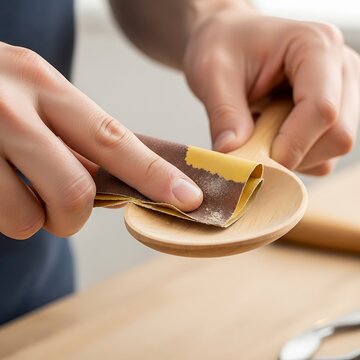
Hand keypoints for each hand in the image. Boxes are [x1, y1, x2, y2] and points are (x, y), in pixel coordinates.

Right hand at [0, 43, 201, 239]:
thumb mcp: (37, 99)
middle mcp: (12, 108)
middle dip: (77, 215)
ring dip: (35, 219)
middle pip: (76, 189)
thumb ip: (75, 139)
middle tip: (67, 211)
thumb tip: (114, 181)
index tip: (188, 197)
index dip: (155, 174)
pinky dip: (7, 215)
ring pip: (29, 217)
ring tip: (22, 195)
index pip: (114, 138)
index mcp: (45, 85)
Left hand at [184, 5, 359, 174]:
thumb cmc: (225, 47)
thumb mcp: (212, 73)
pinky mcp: (333, 114)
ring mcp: (341, 93)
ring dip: (294, 157)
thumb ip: (224, 113)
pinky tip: (272, 137)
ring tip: (260, 133)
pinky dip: (296, 157)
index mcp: (315, 46)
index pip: (321, 108)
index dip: (292, 144)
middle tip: (253, 147)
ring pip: (333, 149)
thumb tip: (231, 154)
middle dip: (293, 154)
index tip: (259, 162)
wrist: (230, 43)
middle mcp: (339, 69)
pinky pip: (324, 154)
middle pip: (337, 135)